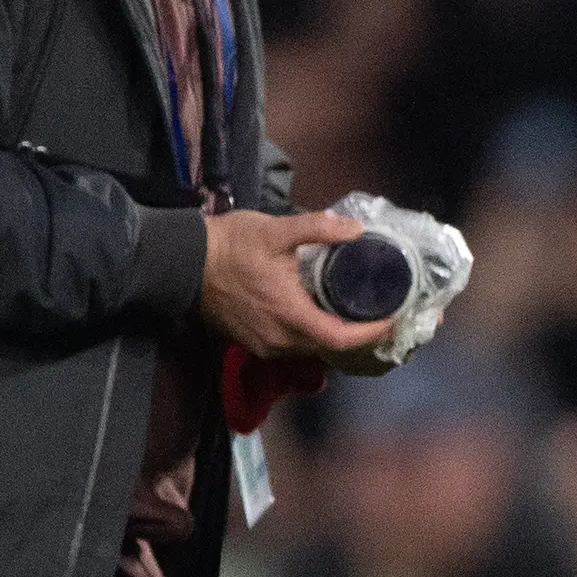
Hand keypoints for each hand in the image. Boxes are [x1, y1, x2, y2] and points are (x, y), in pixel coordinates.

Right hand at [197, 207, 399, 362]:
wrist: (181, 262)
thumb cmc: (229, 245)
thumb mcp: (276, 231)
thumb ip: (319, 228)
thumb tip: (356, 228)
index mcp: (289, 317)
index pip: (340, 338)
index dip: (371, 333)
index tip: (394, 319)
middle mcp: (279, 340)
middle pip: (329, 347)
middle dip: (359, 335)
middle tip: (385, 315)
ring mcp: (264, 344)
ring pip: (310, 348)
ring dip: (334, 335)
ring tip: (359, 315)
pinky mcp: (252, 342)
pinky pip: (291, 345)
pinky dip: (312, 334)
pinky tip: (323, 315)